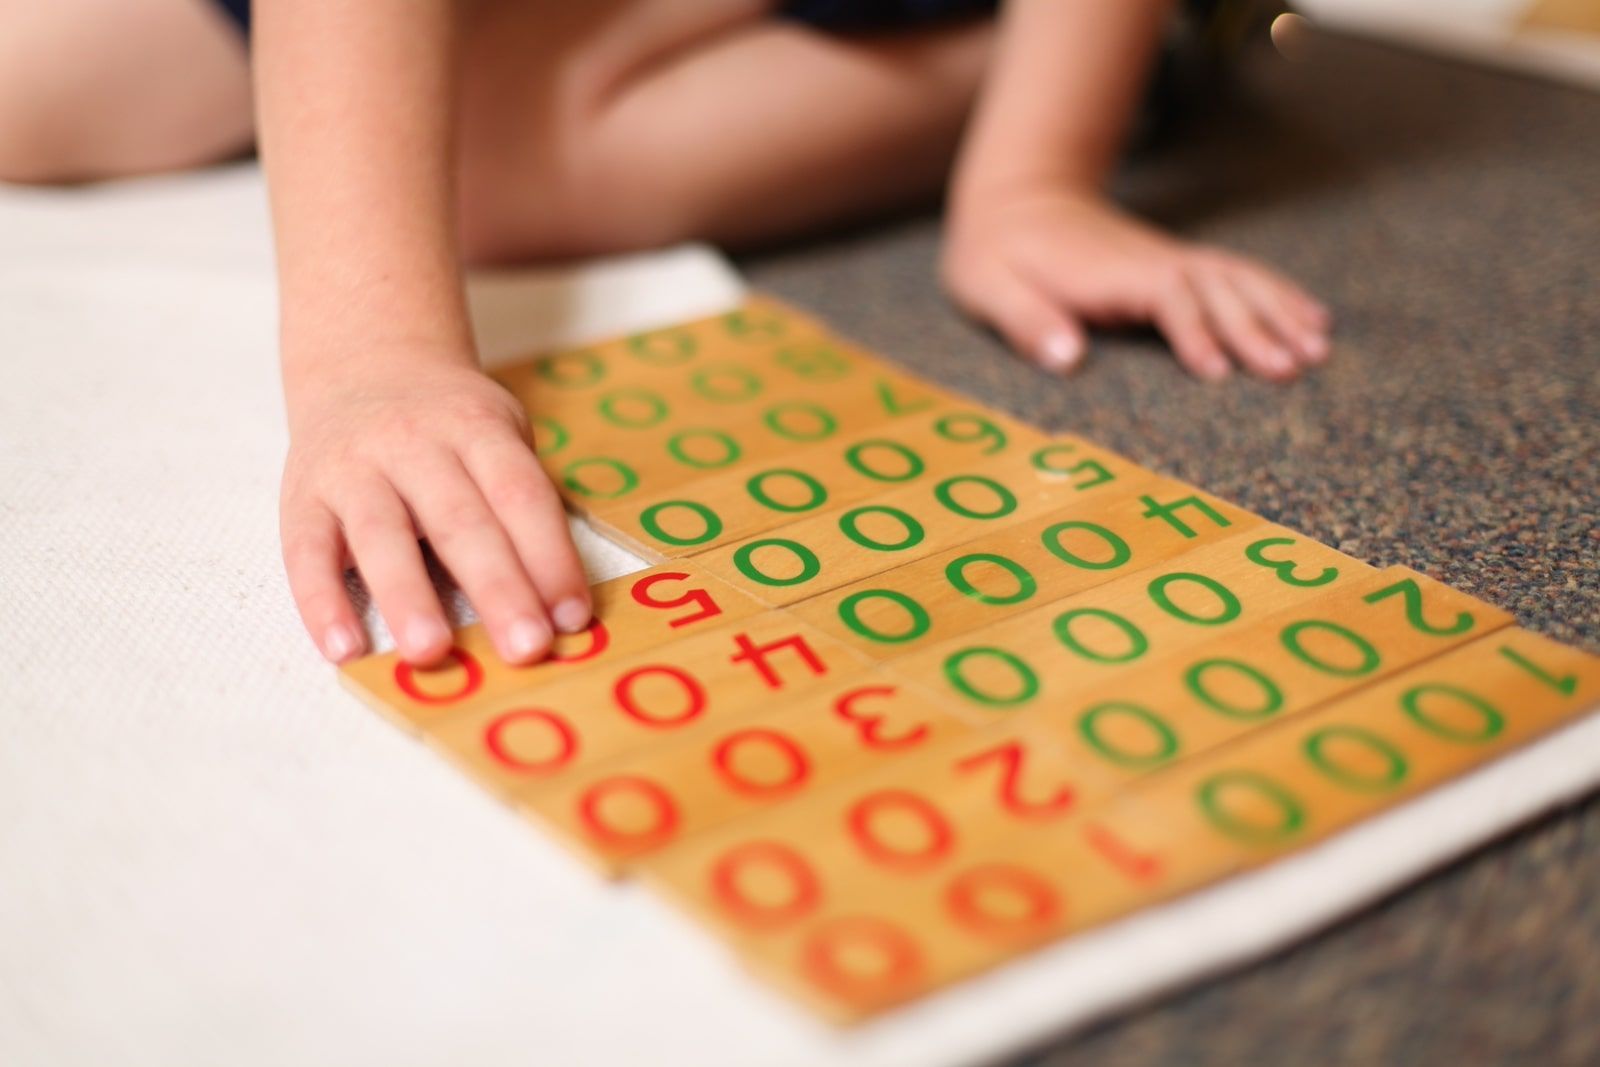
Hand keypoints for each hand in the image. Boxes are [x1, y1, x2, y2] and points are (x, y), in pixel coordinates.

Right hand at [280, 352, 590, 666]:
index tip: (573, 618)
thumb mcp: (499, 434)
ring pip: (381, 535)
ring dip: (408, 597)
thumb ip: (520, 502)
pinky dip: (321, 602)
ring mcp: (353, 469)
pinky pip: (307, 552)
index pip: (521, 494)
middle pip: (461, 520)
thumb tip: (557, 601)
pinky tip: (344, 650)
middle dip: (498, 587)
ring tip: (432, 652)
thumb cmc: (451, 427)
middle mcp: (414, 444)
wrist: (362, 365)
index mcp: (477, 428)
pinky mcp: (301, 498)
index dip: (550, 556)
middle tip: (526, 647)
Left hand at [941, 187, 1330, 380]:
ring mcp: (1170, 261)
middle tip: (1297, 370)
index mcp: (1108, 275)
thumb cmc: (997, 254)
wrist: (1016, 199)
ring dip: (1281, 311)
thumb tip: (1066, 358)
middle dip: (1258, 329)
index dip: (1193, 333)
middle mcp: (1151, 263)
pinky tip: (1314, 318)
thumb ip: (1026, 321)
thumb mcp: (988, 286)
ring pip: (1238, 279)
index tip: (1217, 373)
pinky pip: (1238, 276)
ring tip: (1321, 350)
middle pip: (1216, 290)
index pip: (1166, 297)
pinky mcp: (1177, 266)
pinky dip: (1279, 294)